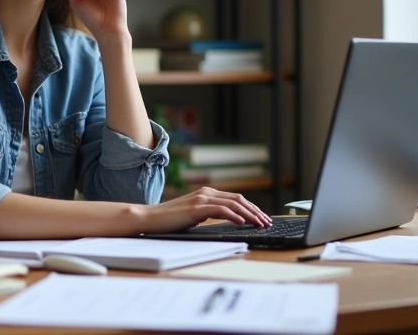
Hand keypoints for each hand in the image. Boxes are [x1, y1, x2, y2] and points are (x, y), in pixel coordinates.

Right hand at [132, 188, 272, 233]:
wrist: (150, 218)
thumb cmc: (170, 220)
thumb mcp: (194, 215)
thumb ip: (209, 213)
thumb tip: (229, 221)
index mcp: (207, 193)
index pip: (236, 198)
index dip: (252, 207)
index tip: (262, 218)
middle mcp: (206, 193)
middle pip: (239, 199)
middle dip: (256, 211)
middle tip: (267, 222)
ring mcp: (201, 199)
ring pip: (234, 204)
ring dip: (250, 214)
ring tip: (259, 224)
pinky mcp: (197, 209)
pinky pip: (221, 210)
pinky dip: (234, 216)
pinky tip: (242, 223)